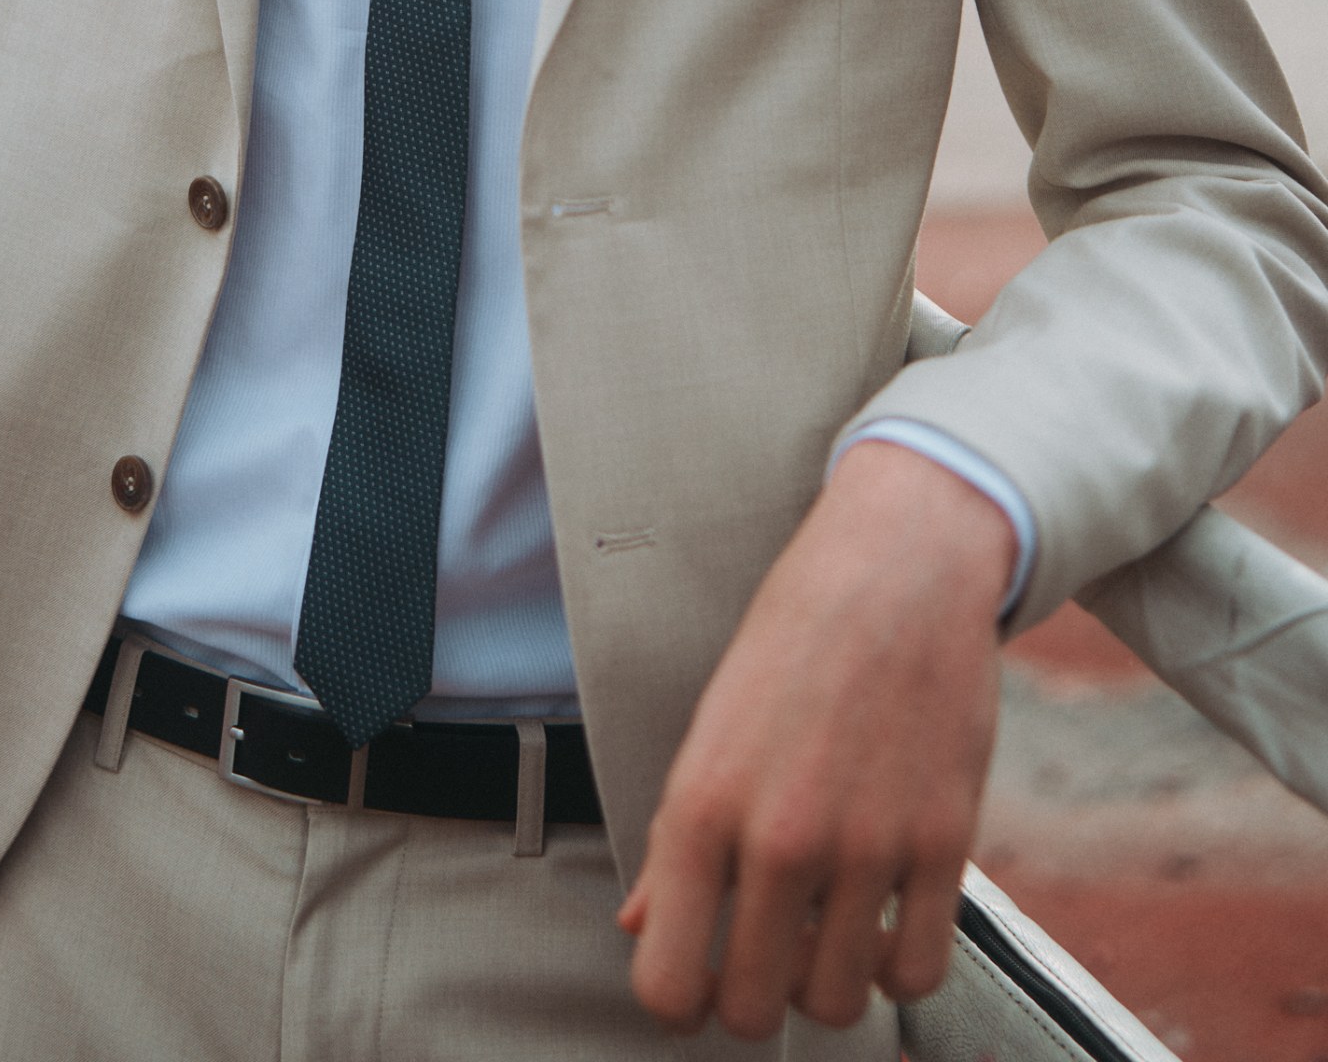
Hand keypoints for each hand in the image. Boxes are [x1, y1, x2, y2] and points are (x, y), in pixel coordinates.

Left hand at [619, 441, 1011, 1039]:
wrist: (898, 566)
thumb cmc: (793, 639)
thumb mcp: (711, 728)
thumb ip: (671, 842)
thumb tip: (637, 929)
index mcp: (700, 805)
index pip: (665, 983)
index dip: (679, 1000)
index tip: (700, 977)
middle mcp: (777, 837)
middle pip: (753, 1013)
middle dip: (755, 998)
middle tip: (767, 953)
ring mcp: (866, 847)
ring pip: (839, 1006)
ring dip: (830, 983)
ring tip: (827, 930)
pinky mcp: (943, 844)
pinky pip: (918, 974)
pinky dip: (899, 967)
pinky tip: (885, 920)